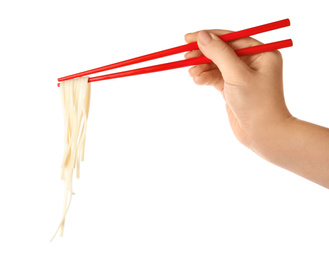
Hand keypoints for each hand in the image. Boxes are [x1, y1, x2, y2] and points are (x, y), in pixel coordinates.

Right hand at [184, 30, 291, 148]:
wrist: (263, 134)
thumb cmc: (257, 104)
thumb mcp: (236, 75)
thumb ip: (219, 54)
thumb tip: (202, 36)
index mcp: (262, 53)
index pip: (231, 38)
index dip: (209, 37)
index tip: (189, 39)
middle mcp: (253, 62)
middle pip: (222, 51)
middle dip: (204, 54)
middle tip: (185, 56)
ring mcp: (243, 76)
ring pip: (217, 65)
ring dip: (203, 68)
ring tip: (192, 74)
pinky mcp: (233, 88)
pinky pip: (216, 78)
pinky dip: (206, 78)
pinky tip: (197, 80)